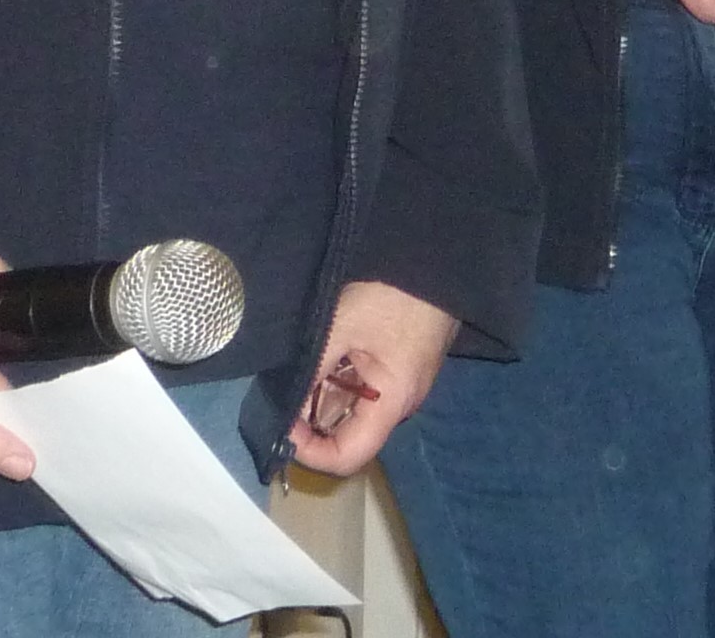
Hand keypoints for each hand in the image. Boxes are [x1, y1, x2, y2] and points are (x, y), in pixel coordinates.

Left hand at [288, 280, 459, 475]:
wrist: (433, 257)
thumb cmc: (392, 292)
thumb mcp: (341, 325)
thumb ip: (311, 368)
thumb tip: (281, 405)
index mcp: (393, 402)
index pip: (349, 456)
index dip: (311, 453)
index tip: (282, 428)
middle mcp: (400, 402)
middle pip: (350, 434)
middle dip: (312, 424)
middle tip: (280, 399)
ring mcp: (400, 383)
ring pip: (354, 409)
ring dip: (323, 399)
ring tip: (294, 375)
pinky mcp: (398, 364)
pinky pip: (363, 387)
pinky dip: (337, 380)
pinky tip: (318, 359)